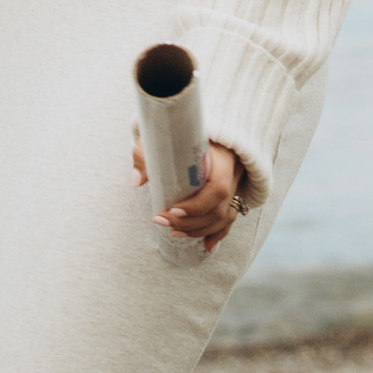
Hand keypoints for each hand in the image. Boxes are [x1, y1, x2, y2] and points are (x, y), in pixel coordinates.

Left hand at [131, 131, 245, 253]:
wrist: (206, 126)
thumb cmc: (182, 130)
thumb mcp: (162, 136)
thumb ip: (147, 153)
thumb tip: (136, 180)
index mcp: (222, 157)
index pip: (217, 189)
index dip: (196, 205)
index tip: (172, 210)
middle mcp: (233, 173)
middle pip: (218, 208)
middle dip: (190, 222)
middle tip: (163, 222)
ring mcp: (235, 184)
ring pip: (224, 217)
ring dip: (199, 230)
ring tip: (174, 233)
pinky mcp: (231, 193)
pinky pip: (229, 219)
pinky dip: (217, 234)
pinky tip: (206, 246)